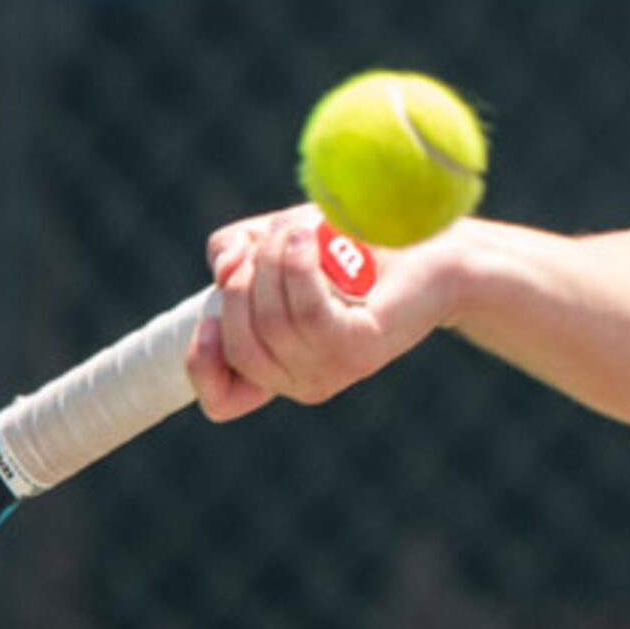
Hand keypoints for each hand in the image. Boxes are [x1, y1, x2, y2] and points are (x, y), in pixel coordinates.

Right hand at [183, 202, 455, 422]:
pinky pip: (307, 314)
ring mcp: (331, 371)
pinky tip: (307, 237)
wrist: (429, 245)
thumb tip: (224, 271)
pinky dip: (298, 269)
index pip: (222, 402)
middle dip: (240, 283)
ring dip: (271, 263)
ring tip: (297, 226)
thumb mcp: (274, 241)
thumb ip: (233, 252)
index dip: (200, 366)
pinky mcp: (358, 351)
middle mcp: (302, 381)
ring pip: (269, 325)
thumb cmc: (349, 244)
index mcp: (279, 368)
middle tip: (268, 238)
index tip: (209, 320)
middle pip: (238, 345)